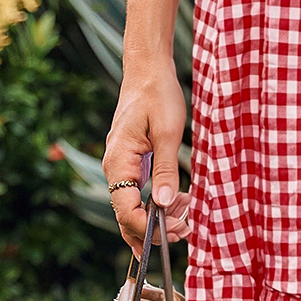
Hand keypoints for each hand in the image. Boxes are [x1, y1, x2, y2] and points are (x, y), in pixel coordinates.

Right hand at [102, 58, 188, 252]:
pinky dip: (157, 203)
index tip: (176, 230)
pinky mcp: (131, 162)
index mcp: (118, 162)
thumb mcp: (168, 133)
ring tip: (186, 215)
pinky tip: (179, 201)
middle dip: (153, 230)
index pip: (125, 210)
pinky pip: (138, 193)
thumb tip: (163, 205)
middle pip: (126, 215)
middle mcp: (114, 167)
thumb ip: (165, 170)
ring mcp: (121, 166)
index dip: (148, 228)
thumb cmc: (158, 95)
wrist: (148, 70)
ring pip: (133, 207)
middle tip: (184, 231)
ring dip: (157, 218)